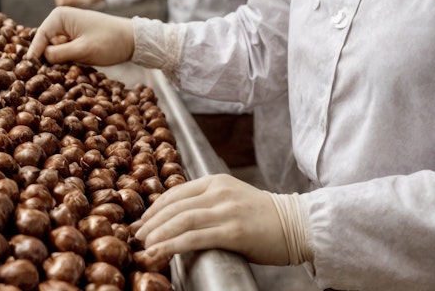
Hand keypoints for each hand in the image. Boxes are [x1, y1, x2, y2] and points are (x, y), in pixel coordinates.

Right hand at [27, 6, 133, 65]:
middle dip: (50, 57)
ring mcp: (67, 30)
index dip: (35, 54)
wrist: (132, 40)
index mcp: (60, 16)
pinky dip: (67, 60)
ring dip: (60, 60)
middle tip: (57, 70)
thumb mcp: (82, 50)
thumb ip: (58, 54)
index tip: (30, 70)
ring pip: (54, 50)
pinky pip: (63, 52)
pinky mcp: (73, 39)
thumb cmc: (109, 41)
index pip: (40, 37)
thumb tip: (39, 59)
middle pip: (45, 44)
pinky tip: (77, 64)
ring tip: (74, 64)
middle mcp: (60, 20)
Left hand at [134, 174, 296, 265]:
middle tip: (136, 236)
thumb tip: (178, 218)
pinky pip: (195, 237)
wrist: (297, 224)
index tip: (143, 222)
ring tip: (144, 247)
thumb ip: (208, 202)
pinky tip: (159, 252)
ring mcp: (226, 210)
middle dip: (151, 223)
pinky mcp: (234, 231)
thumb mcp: (232, 199)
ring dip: (157, 234)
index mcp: (216, 181)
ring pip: (181, 221)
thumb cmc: (264, 217)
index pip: (175, 192)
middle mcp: (218, 192)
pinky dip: (172, 245)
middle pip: (174, 206)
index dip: (155, 208)